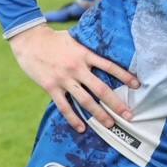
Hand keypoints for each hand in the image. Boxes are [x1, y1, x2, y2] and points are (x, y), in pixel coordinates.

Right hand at [8, 25, 139, 132]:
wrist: (29, 40)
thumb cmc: (53, 39)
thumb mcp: (74, 38)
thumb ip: (87, 48)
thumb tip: (104, 51)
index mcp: (84, 54)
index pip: (109, 66)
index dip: (124, 76)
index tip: (137, 85)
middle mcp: (76, 67)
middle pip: (101, 89)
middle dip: (116, 103)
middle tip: (129, 115)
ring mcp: (63, 79)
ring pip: (85, 100)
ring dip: (99, 114)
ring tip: (110, 124)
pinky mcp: (51, 87)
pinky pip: (64, 106)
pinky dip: (73, 118)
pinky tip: (81, 128)